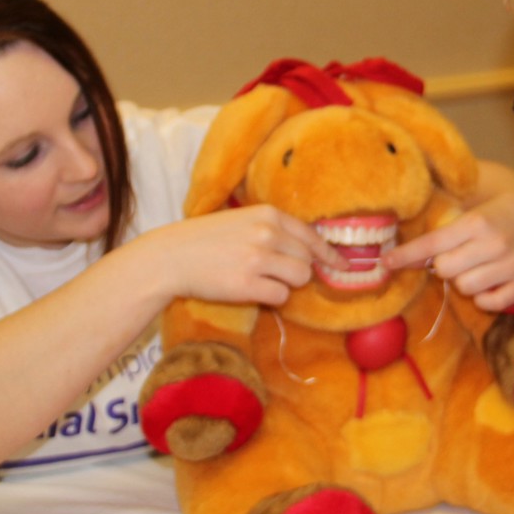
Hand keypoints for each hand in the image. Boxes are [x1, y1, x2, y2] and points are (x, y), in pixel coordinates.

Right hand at [139, 204, 345, 305]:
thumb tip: (311, 252)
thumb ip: (273, 230)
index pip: (311, 236)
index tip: (342, 265)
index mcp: (267, 214)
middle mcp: (266, 233)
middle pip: (308, 259)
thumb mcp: (242, 221)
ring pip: (300, 278)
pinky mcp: (248, 284)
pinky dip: (272, 298)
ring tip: (261, 280)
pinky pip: (281, 297)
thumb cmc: (206, 240)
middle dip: (298, 271)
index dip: (329, 254)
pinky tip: (251, 290)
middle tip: (276, 274)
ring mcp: (258, 258)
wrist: (171, 256)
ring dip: (286, 284)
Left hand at [384, 161, 513, 310]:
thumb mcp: (462, 213)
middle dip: (442, 267)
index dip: (407, 254)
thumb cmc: (485, 215)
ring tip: (471, 268)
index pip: (434, 243)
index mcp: (477, 222)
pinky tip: (486, 283)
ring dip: (462, 281)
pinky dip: (483, 298)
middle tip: (451, 258)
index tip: (386, 262)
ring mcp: (513, 263)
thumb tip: (393, 254)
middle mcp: (496, 243)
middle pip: (447, 270)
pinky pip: (492, 303)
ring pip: (467, 288)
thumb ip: (434, 230)